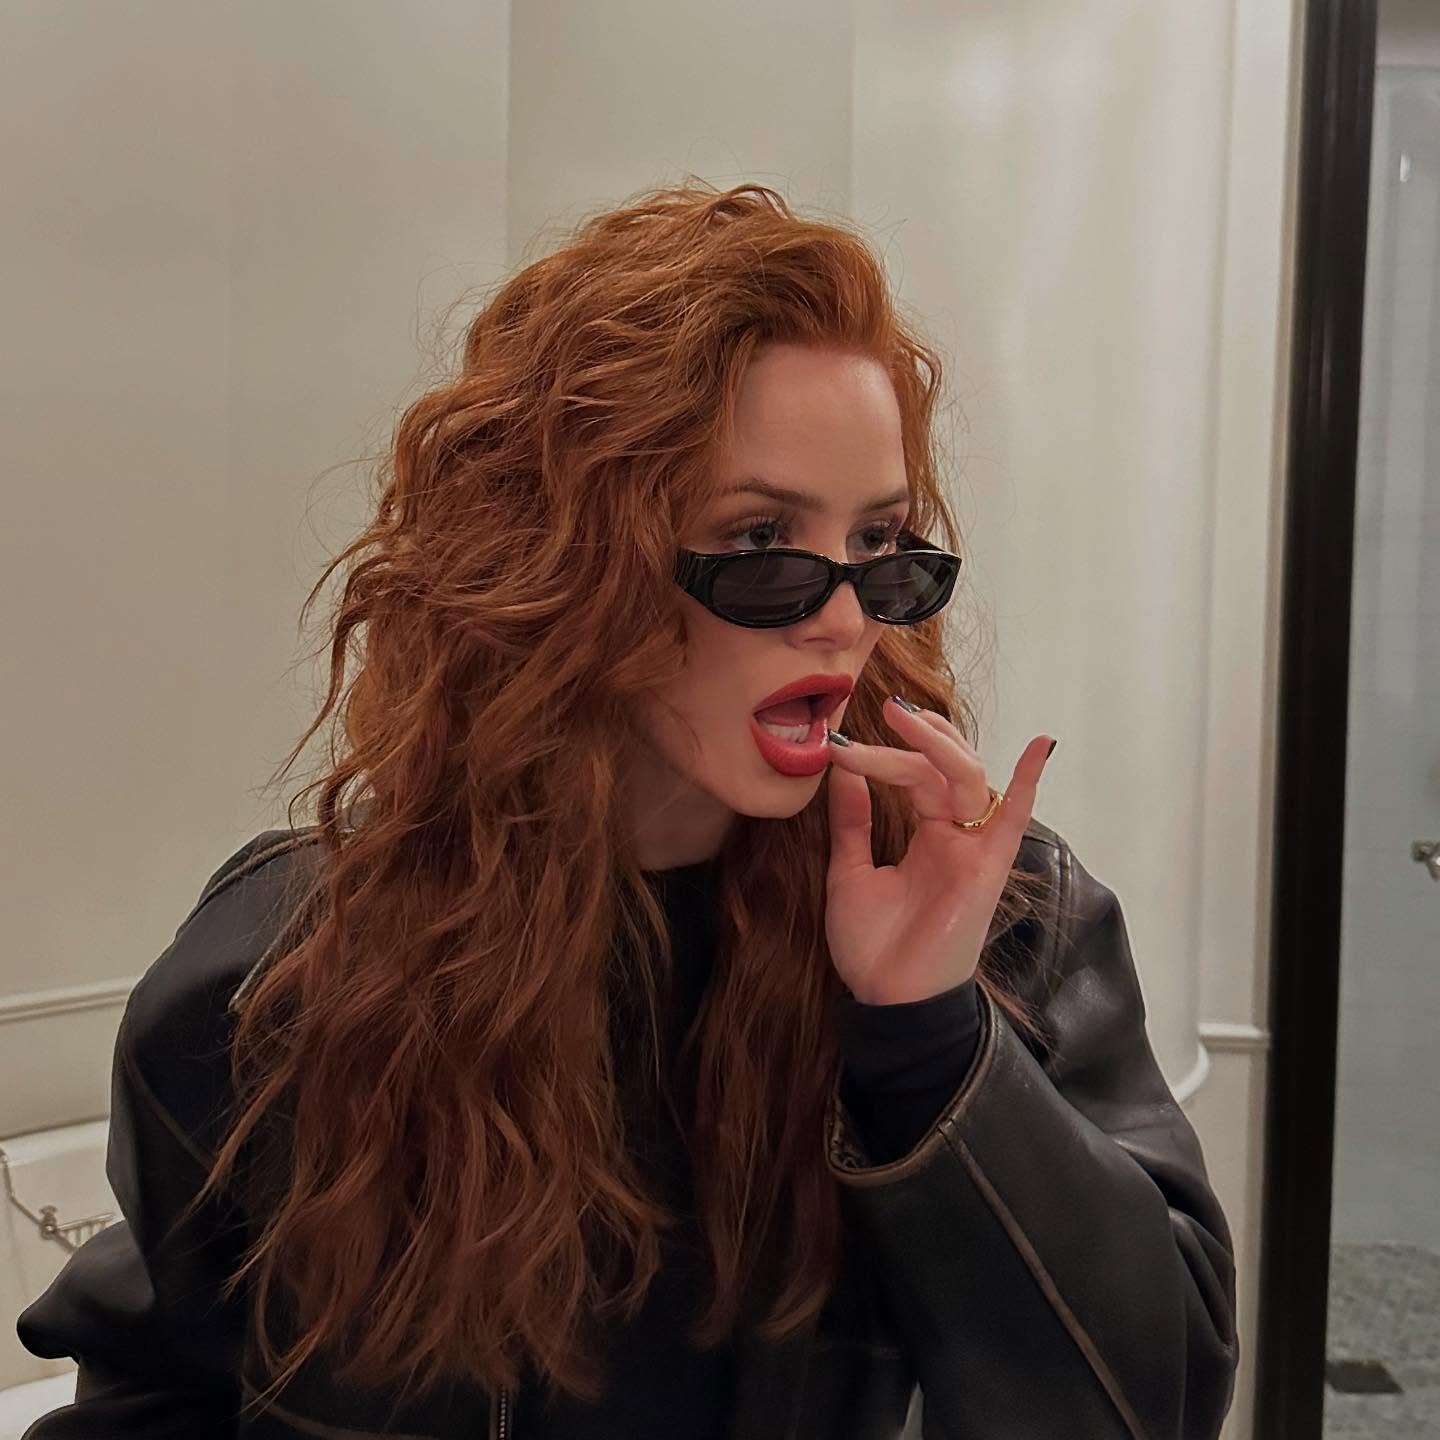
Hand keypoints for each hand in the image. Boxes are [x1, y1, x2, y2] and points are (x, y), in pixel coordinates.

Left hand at [823, 697, 1054, 1005]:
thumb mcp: (850, 872)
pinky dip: (1029, 782)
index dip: (882, 755)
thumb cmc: (873, 947)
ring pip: (965, 779)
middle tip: (884, 710)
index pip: (913, 777)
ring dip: (939, 745)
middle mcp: (954, 837)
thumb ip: (852, 822)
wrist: (887, 1000)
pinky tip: (1041, 745)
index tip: (840, 742)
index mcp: (925, 837)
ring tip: (905, 717)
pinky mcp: (987, 868)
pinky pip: (1013, 819)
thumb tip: (844, 769)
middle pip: (938, 770)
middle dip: (912, 739)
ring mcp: (973, 850)